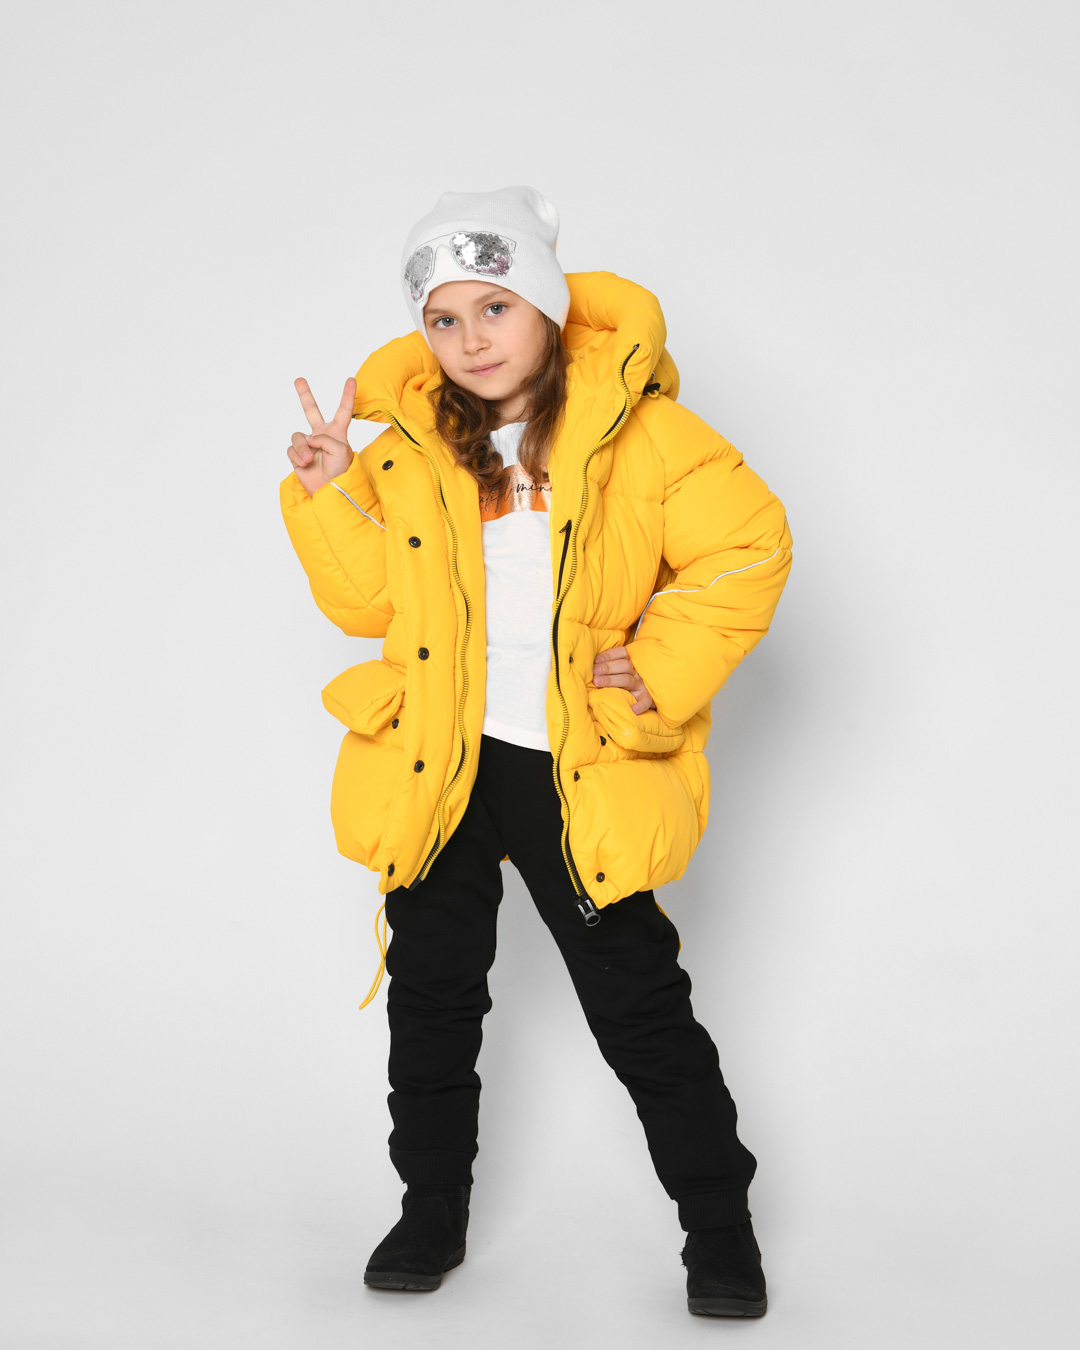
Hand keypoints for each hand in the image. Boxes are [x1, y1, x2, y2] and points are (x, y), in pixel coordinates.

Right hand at [287, 376, 355, 496]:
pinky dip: (297, 456)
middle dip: (305, 395)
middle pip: (311, 410)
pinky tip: (305, 464)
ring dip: (303, 448)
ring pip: (298, 436)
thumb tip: (306, 439)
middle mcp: (321, 435)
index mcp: (337, 432)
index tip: (352, 379)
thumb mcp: (340, 450)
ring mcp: (308, 444)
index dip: (347, 395)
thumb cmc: (341, 471)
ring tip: (310, 459)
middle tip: (299, 380)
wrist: (329, 490)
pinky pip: (292, 449)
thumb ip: (324, 438)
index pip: (343, 410)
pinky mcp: (297, 455)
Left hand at [592, 645, 655, 714]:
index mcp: (628, 663)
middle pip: (624, 665)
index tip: (596, 660)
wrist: (638, 696)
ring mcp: (641, 685)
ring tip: (597, 683)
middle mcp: (635, 673)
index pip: (622, 652)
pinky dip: (640, 705)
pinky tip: (632, 710)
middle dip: (607, 667)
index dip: (609, 655)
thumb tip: (586, 663)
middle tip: (594, 673)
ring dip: (612, 680)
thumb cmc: (618, 682)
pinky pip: (646, 701)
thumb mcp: (614, 670)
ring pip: (628, 680)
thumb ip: (604, 666)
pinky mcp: (646, 697)